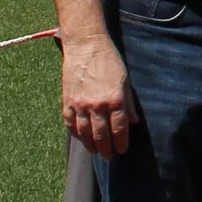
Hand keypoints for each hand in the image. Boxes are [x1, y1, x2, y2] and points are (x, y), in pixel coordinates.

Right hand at [60, 34, 134, 155]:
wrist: (86, 45)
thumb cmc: (109, 60)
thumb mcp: (125, 80)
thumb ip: (129, 103)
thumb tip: (134, 122)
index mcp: (115, 100)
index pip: (119, 129)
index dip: (121, 143)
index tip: (122, 150)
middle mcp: (97, 105)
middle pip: (101, 135)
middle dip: (106, 148)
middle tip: (109, 155)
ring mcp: (80, 105)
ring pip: (84, 133)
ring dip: (90, 145)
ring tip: (95, 151)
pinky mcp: (67, 101)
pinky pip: (70, 124)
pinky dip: (75, 134)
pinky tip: (80, 138)